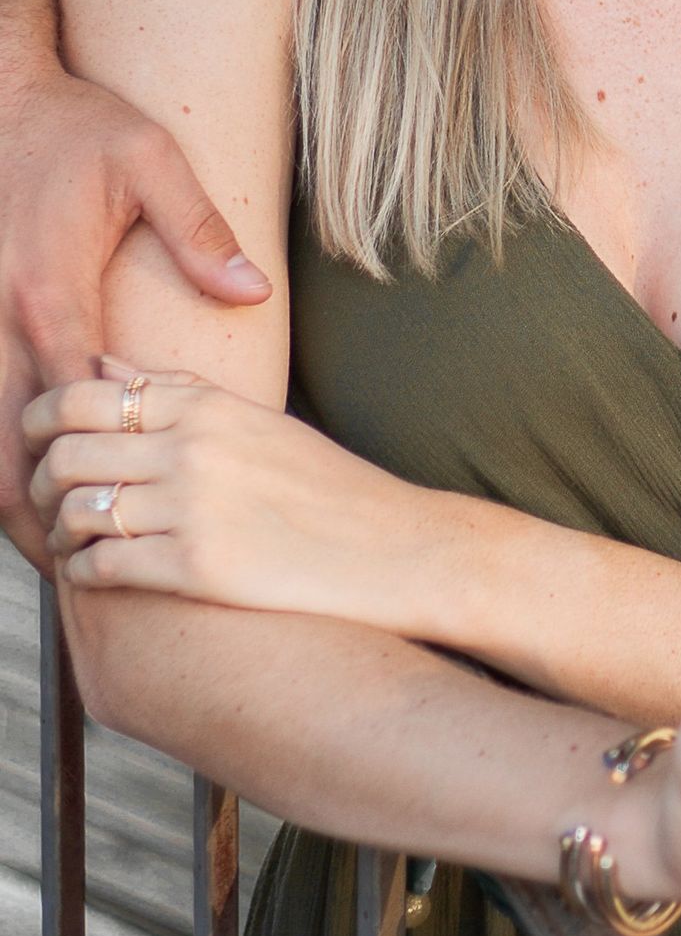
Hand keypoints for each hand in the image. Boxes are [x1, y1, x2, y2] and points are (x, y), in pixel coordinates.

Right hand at [0, 0, 268, 568]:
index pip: (74, 409)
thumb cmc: (79, 126)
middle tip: (80, 571)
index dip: (96, 473)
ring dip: (9, 490)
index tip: (128, 523)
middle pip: (9, 445)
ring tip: (54, 549)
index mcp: (52, 293)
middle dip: (38, 512)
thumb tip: (252, 293)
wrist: (2, 96)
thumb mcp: (151, 159)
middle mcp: (3, 322)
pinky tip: (22, 481)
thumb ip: (200, 230)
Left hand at [26, 362, 426, 626]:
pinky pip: (102, 564)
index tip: (37, 441)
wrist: (388, 546)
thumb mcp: (254, 420)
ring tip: (69, 537)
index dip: (39, 419)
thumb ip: (178, 390)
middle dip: (37, 477)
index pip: (83, 396)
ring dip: (57, 528)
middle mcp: (192, 449)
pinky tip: (95, 571)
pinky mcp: (196, 566)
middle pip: (65, 451)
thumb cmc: (323, 485)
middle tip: (44, 495)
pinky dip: (82, 570)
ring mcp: (193, 508)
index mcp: (206, 406)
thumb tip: (101, 363)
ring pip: (75, 509)